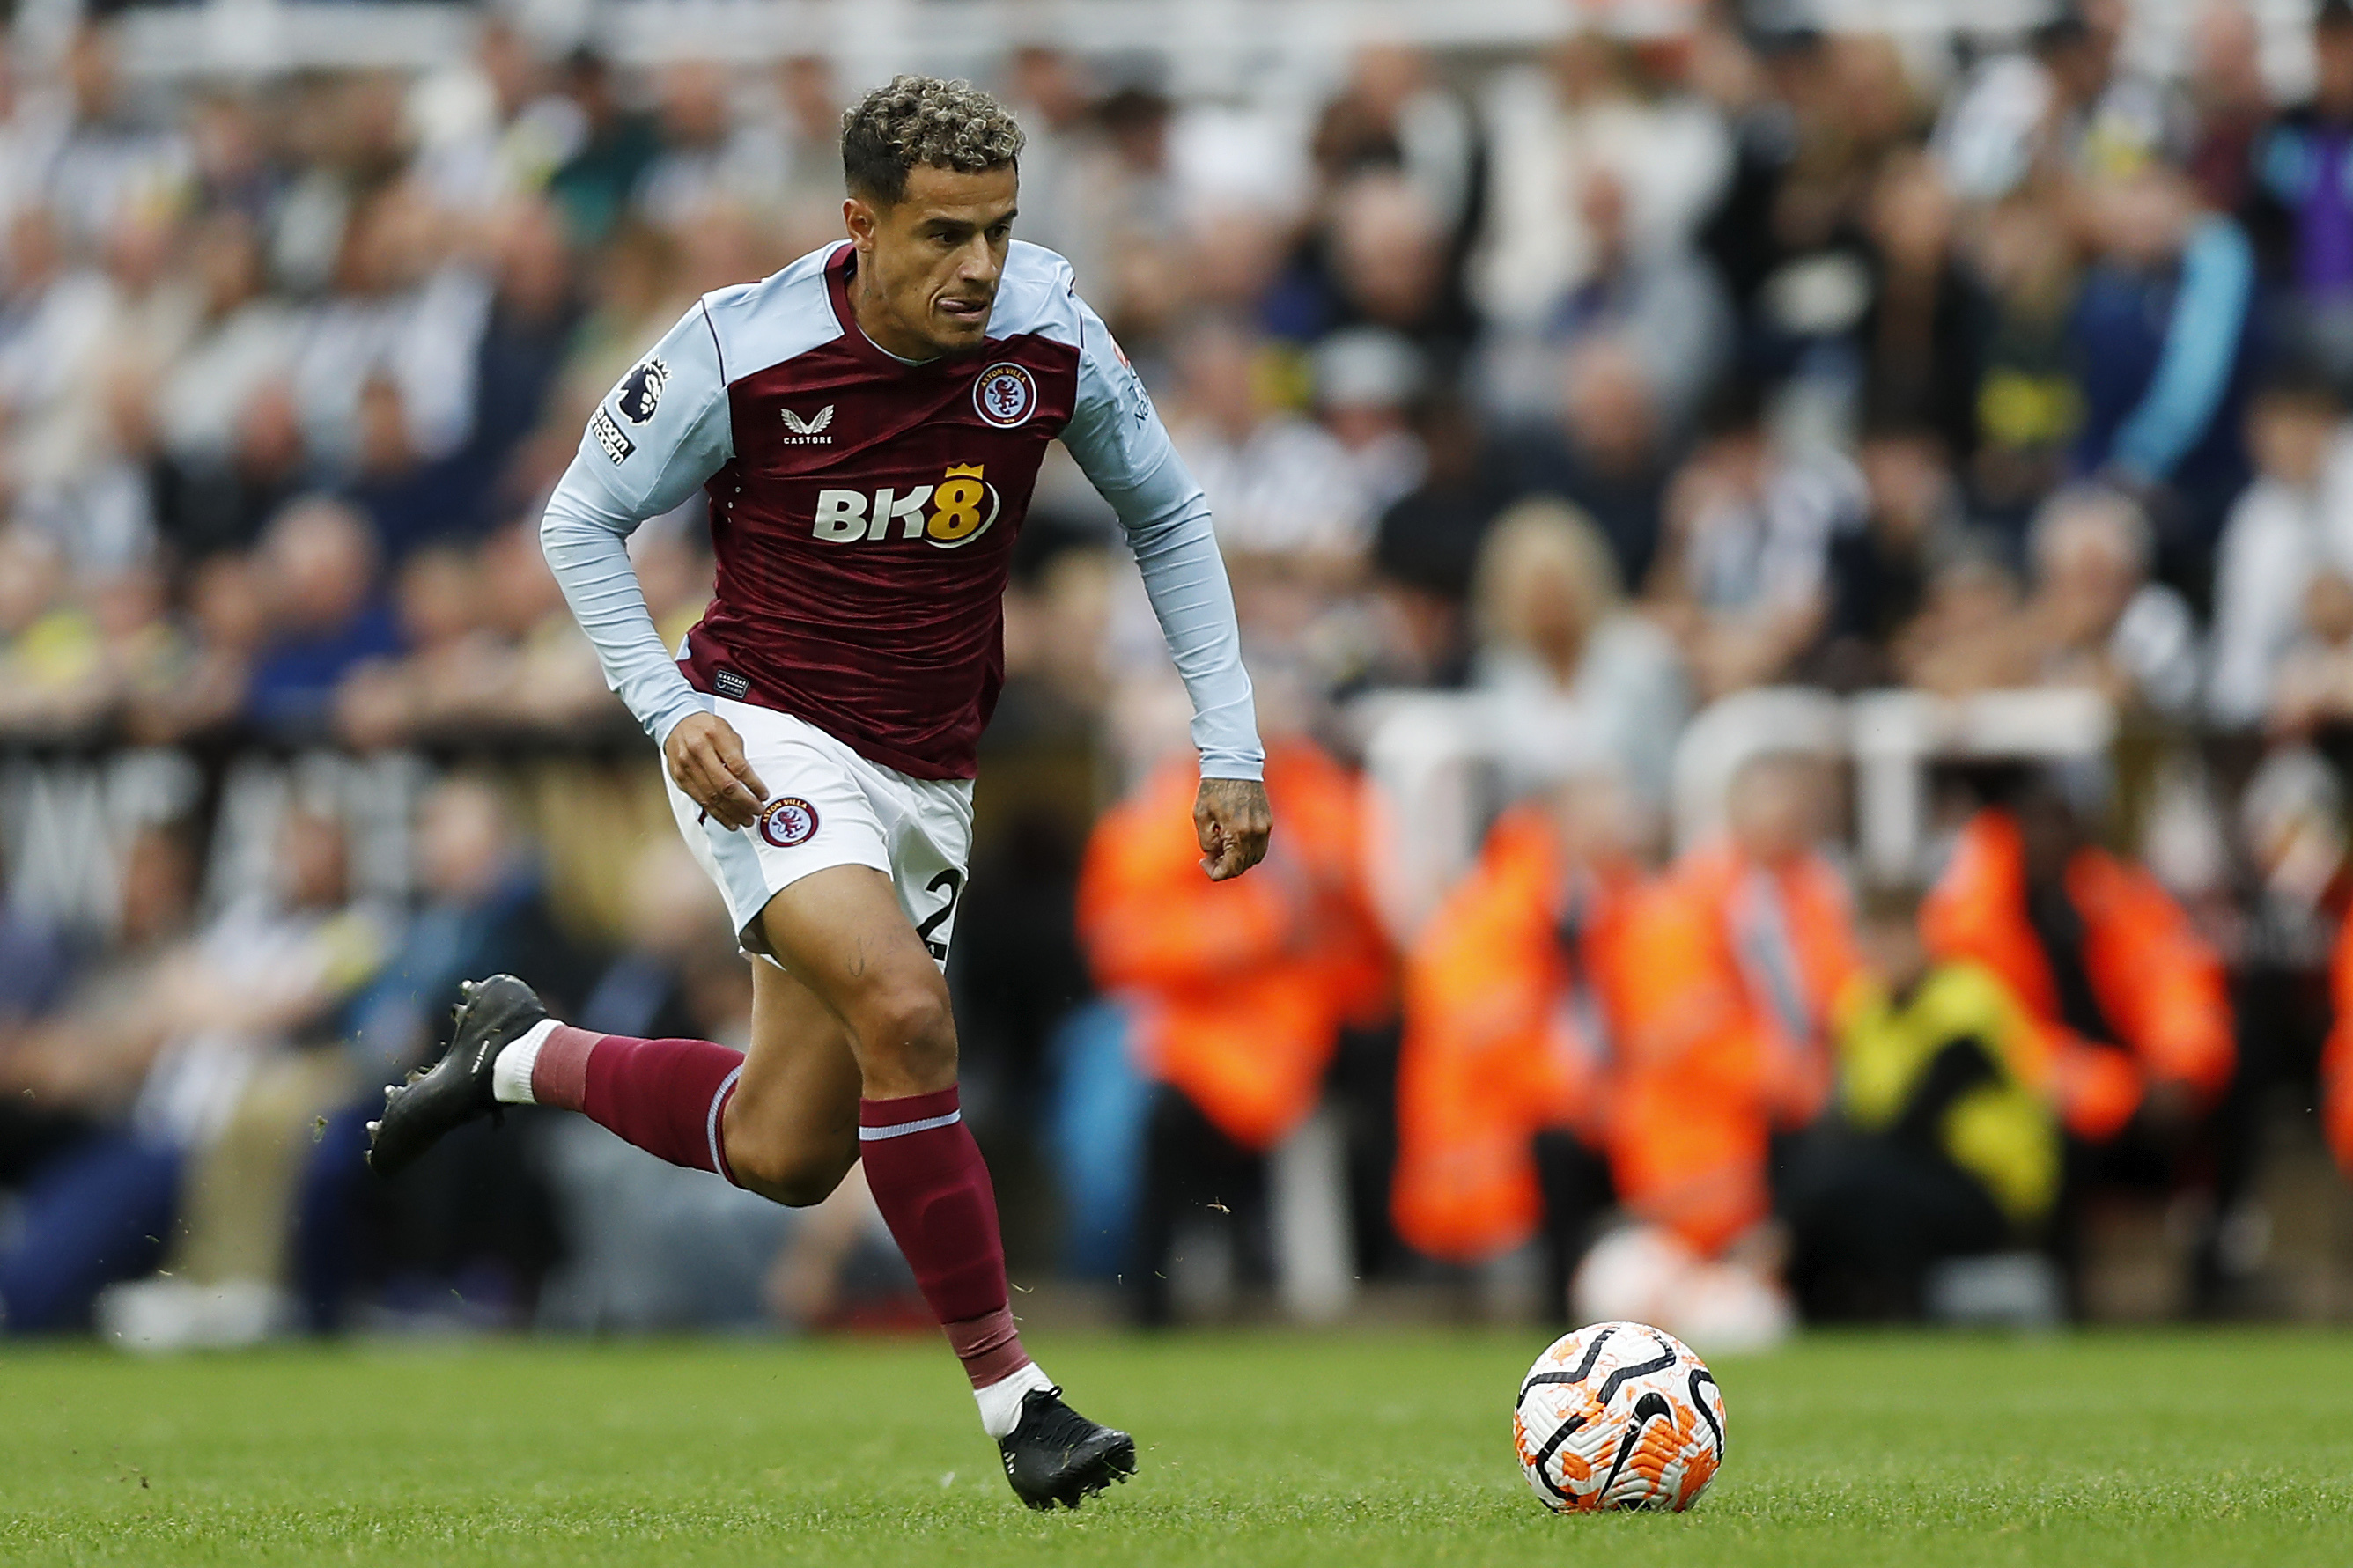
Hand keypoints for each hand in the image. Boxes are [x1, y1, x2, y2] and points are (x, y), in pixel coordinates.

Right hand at [666, 711, 766, 829]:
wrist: (676, 723)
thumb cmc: (706, 727)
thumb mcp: (728, 731)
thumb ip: (739, 755)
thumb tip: (752, 783)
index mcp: (714, 736)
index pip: (738, 766)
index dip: (754, 784)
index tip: (764, 794)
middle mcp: (698, 752)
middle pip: (725, 785)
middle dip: (745, 802)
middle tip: (757, 810)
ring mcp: (686, 767)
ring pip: (712, 797)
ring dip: (732, 813)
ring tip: (747, 819)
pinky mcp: (680, 779)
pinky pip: (701, 801)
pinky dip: (717, 814)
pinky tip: (729, 820)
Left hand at [1194, 776, 1271, 881]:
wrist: (1234, 764)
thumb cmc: (1214, 788)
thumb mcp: (1201, 815)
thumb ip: (1207, 841)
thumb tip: (1214, 855)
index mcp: (1238, 832)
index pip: (1230, 868)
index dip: (1215, 873)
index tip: (1203, 863)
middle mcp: (1256, 833)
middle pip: (1243, 866)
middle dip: (1225, 867)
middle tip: (1209, 857)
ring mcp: (1265, 827)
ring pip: (1254, 858)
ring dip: (1238, 861)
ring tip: (1221, 850)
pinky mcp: (1268, 821)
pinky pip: (1260, 846)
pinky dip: (1247, 851)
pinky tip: (1233, 841)